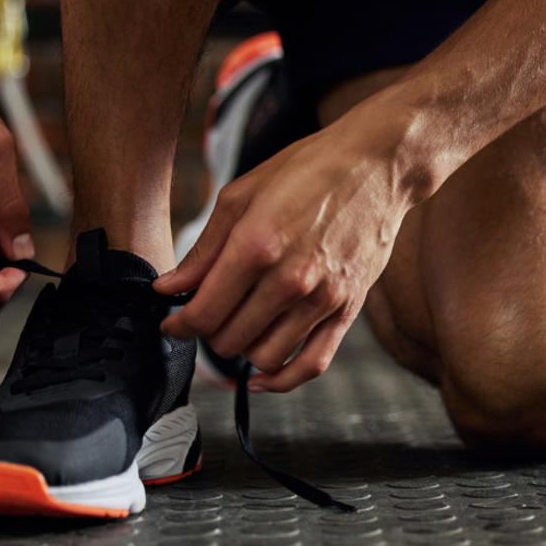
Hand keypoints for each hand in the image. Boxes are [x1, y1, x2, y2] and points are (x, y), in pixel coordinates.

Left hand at [154, 116, 418, 392]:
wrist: (375, 165)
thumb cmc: (307, 170)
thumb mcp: (241, 195)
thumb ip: (203, 250)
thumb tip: (169, 288)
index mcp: (257, 245)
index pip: (203, 312)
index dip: (179, 323)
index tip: (172, 320)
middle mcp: (290, 278)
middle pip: (228, 339)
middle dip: (208, 332)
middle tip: (208, 313)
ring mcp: (322, 298)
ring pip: (263, 357)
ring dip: (241, 349)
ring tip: (239, 325)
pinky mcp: (347, 309)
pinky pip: (311, 364)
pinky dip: (281, 380)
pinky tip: (261, 375)